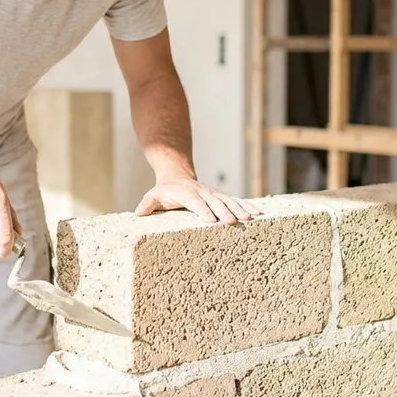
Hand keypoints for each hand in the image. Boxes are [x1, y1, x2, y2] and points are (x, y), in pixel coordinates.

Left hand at [134, 175, 261, 223]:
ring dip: (240, 209)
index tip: (211, 220)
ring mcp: (213, 194)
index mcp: (186, 193)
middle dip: (224, 211)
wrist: (177, 174)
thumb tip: (138, 212)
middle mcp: (202, 192)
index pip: (195, 202)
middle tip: (233, 222)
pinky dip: (247, 206)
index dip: (203, 210)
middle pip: (215, 202)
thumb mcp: (153, 196)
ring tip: (251, 218)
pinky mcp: (221, 197)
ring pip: (229, 200)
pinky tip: (258, 214)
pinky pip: (236, 200)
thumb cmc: (164, 191)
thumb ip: (147, 204)